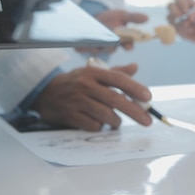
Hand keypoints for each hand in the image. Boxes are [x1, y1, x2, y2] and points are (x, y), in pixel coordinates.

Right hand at [31, 63, 152, 130]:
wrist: (45, 93)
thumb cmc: (75, 82)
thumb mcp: (92, 73)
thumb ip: (115, 72)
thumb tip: (135, 67)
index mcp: (93, 73)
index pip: (117, 79)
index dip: (134, 87)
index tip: (148, 97)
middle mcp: (85, 85)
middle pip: (115, 99)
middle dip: (134, 111)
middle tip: (147, 121)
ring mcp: (77, 101)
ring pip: (106, 115)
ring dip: (116, 121)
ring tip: (116, 122)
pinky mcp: (71, 115)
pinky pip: (93, 125)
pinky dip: (100, 127)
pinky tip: (99, 123)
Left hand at [75, 9, 148, 53]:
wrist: (93, 17)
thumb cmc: (110, 18)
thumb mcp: (122, 15)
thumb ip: (133, 17)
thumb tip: (147, 18)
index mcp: (121, 41)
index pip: (127, 45)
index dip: (128, 46)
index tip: (129, 45)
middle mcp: (110, 46)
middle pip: (112, 49)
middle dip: (112, 46)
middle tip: (111, 43)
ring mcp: (97, 47)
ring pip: (98, 50)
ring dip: (97, 47)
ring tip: (95, 44)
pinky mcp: (84, 47)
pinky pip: (83, 49)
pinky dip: (82, 47)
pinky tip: (80, 44)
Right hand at [167, 0, 194, 41]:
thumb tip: (191, 16)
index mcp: (185, 1)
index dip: (180, 2)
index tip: (187, 11)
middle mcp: (178, 8)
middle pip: (170, 6)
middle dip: (176, 13)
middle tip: (186, 21)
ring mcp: (174, 17)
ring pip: (171, 19)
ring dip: (181, 25)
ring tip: (193, 28)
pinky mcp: (174, 27)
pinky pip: (174, 29)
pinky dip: (182, 32)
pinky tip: (191, 31)